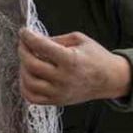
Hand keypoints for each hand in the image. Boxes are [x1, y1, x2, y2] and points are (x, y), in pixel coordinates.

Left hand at [17, 29, 131, 106]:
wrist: (110, 79)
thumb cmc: (96, 57)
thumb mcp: (80, 40)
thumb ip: (56, 39)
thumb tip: (35, 39)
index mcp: (70, 60)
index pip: (41, 46)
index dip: (28, 37)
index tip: (24, 31)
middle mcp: (63, 78)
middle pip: (31, 64)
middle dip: (23, 50)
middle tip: (24, 44)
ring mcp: (59, 92)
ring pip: (28, 82)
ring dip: (22, 68)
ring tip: (27, 59)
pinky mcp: (57, 101)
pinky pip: (32, 97)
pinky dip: (25, 86)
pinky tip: (29, 75)